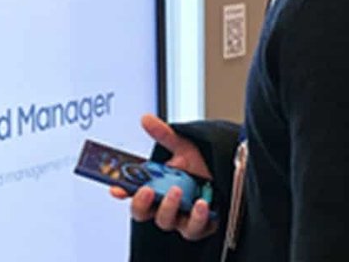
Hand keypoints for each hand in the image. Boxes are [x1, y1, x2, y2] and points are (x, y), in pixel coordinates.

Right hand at [108, 114, 217, 240]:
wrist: (232, 176)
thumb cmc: (204, 167)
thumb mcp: (183, 147)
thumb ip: (164, 135)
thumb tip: (146, 119)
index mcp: (155, 189)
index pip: (132, 194)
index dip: (122, 192)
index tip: (116, 188)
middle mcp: (165, 206)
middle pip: (143, 213)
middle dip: (142, 203)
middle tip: (148, 190)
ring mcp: (182, 218)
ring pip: (166, 221)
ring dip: (169, 208)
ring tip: (177, 191)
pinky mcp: (201, 227)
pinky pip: (194, 228)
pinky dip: (197, 218)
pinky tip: (201, 204)